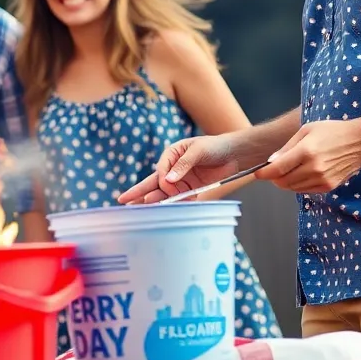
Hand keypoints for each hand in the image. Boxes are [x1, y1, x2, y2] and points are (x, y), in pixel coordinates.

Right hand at [119, 134, 238, 204]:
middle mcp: (174, 168)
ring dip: (154, 202)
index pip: (160, 171)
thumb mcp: (198, 151)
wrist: (236, 154)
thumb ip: (183, 165)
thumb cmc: (216, 146)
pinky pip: (180, 199)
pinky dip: (174, 206)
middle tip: (124, 201)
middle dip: (139, 192)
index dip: (163, 181)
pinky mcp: (192, 189)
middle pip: (154, 182)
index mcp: (172, 154)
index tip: (168, 186)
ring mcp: (182, 180)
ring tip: (138, 210)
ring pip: (164, 193)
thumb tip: (168, 180)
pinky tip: (164, 213)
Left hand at [254, 119, 360, 192]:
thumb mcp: (307, 131)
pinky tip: (301, 174)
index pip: (277, 169)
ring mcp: (322, 179)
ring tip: (287, 171)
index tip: (257, 173)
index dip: (264, 173)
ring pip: (293, 188)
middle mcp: (314, 168)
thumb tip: (271, 161)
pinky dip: (298, 185)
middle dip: (273, 178)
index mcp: (306, 151)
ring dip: (285, 182)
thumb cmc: (333, 131)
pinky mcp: (329, 186)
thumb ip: (287, 148)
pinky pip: (305, 190)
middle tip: (272, 171)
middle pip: (283, 181)